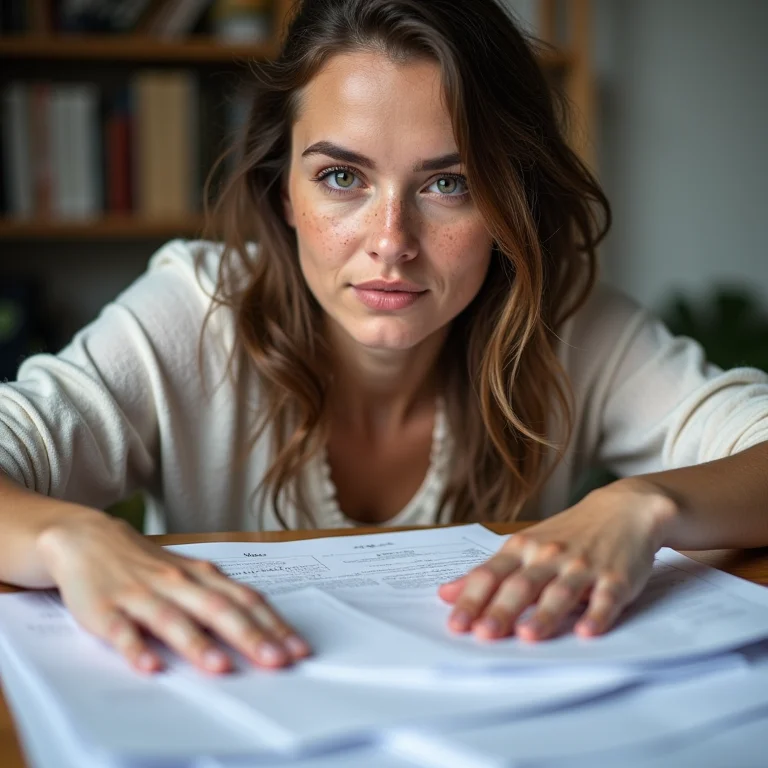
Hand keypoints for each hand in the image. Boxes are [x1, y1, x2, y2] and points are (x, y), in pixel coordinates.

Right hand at [36, 511, 309, 673]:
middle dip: (250, 636)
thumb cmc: (149, 564)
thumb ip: (221, 598)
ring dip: (197, 644)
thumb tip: (264, 627)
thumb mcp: (190, 575)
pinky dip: (135, 648)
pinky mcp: (106, 609)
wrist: (88, 537)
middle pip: (219, 610)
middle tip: (277, 661)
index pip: (245, 601)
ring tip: (221, 667)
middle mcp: (178, 583)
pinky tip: (149, 666)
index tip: (298, 649)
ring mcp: (142, 595)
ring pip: (173, 619)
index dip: (274, 625)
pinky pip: (121, 631)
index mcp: (202, 577)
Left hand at [438, 478, 676, 641]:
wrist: (623, 509)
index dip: (472, 599)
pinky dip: (597, 615)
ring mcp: (582, 566)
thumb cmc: (568, 533)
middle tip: (484, 634)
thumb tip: (446, 593)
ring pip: (560, 592)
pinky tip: (586, 631)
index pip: (490, 575)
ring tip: (527, 636)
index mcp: (522, 549)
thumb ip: (489, 572)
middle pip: (521, 585)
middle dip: (502, 610)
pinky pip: (605, 598)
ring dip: (544, 614)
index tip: (456, 624)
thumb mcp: (524, 545)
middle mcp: (549, 556)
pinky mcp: (615, 578)